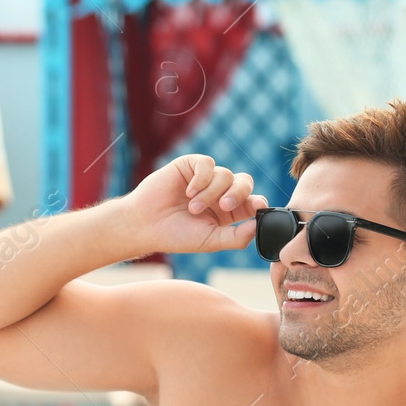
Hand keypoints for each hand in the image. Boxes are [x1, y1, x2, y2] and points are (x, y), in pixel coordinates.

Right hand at [120, 154, 267, 255]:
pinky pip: (207, 164)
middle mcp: (220, 193)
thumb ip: (237, 236)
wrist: (146, 225)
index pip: (252, 201)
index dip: (258, 202)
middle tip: (224, 206)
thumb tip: (259, 225)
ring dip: (211, 193)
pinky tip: (189, 191)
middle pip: (244, 182)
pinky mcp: (191, 166)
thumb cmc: (176, 235)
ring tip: (193, 207)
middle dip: (238, 193)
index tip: (256, 207)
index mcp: (228, 212)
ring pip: (225, 175)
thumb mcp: (211, 241)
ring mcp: (206, 178)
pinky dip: (201, 178)